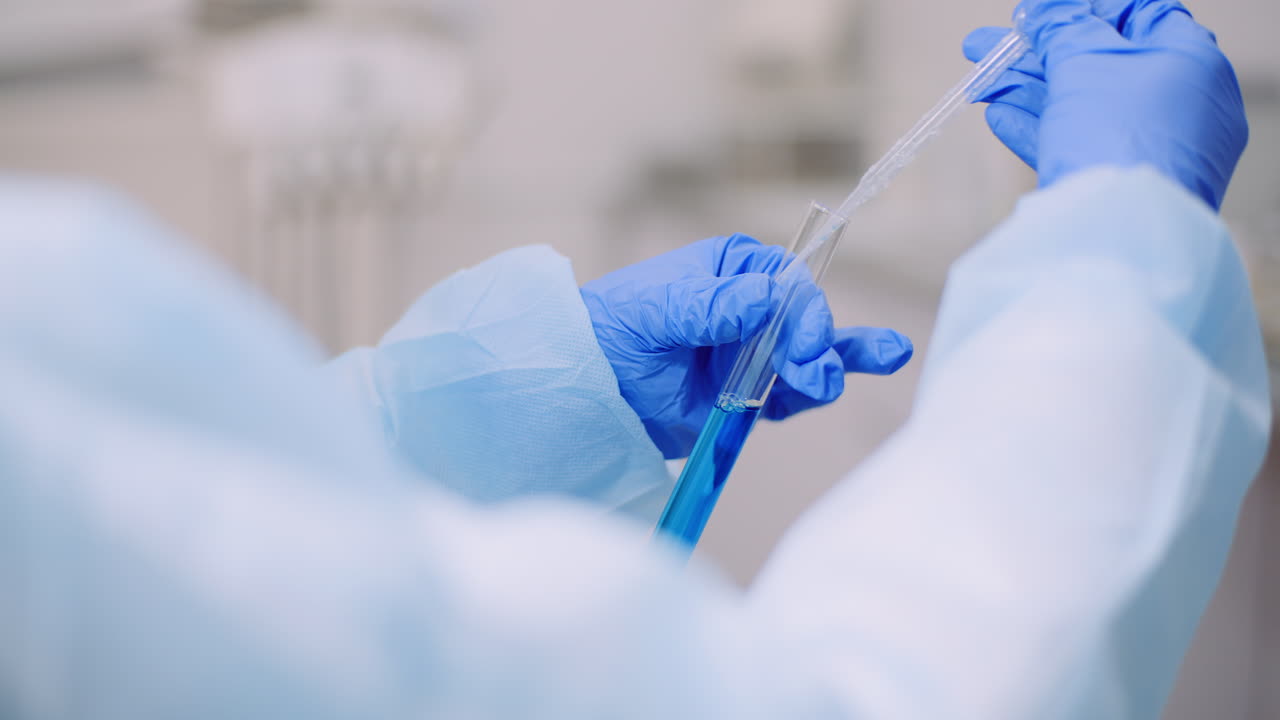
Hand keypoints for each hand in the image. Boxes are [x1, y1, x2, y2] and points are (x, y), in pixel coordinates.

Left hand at [581, 234, 911, 458]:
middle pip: (804, 319)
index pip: (788, 280)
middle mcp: (751, 308)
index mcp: (733, 269)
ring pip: (811, 355)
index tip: (807, 339)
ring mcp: (752, 353)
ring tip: (845, 376)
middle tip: (815, 369)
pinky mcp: (749, 395)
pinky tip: (830, 388)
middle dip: (818, 343)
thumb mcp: (658, 308)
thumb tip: (766, 298)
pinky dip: (813, 393)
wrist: (588, 384)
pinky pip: (790, 394)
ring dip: (834, 364)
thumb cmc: (614, 328)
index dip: (806, 308)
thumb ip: (710, 305)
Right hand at [965, 0, 1246, 209]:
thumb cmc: (1120, 136)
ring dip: (1024, 91)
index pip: (1135, 14)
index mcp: (1188, 59)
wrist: (1120, 230)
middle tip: (986, 48)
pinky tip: (998, 117)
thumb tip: (1041, 12)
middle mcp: (1176, 103)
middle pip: (1097, 63)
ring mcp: (1149, 146)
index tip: (1036, 16)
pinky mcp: (1120, 182)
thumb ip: (1062, 28)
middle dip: (1034, 55)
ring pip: (1078, 106)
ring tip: (979, 84)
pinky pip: (1076, 145)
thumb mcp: (1085, 60)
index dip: (1081, 10)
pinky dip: (1036, 128)